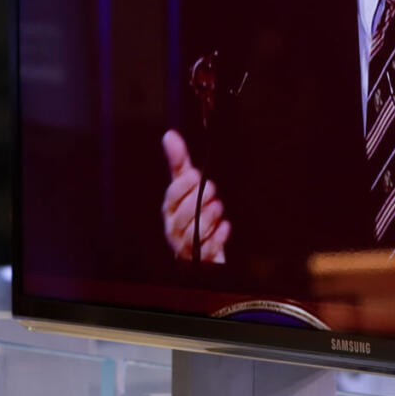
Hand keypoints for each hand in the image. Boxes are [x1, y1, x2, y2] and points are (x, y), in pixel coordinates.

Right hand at [161, 130, 229, 262]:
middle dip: (198, 200)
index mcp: (170, 208)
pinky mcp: (200, 258)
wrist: (201, 246)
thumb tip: (170, 136)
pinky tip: (224, 227)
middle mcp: (174, 227)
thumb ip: (179, 162)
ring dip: (208, 217)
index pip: (172, 196)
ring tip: (217, 207)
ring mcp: (186, 244)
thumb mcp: (186, 186)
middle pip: (183, 214)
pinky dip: (218, 237)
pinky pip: (208, 249)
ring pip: (195, 232)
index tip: (195, 176)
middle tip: (212, 191)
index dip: (184, 186)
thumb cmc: (191, 213)